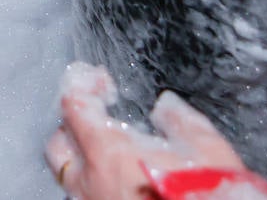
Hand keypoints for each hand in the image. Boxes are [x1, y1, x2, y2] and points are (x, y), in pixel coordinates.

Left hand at [44, 63, 249, 199]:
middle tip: (98, 113)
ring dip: (81, 157)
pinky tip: (119, 180)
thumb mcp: (208, 151)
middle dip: (72, 123)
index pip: (73, 106)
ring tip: (108, 149)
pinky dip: (93, 182)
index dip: (82, 84)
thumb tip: (166, 106)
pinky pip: (84, 197)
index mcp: (109, 156)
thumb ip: (181, 120)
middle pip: (58, 144)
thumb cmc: (208, 197)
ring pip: (69, 176)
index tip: (96, 78)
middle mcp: (92, 184)